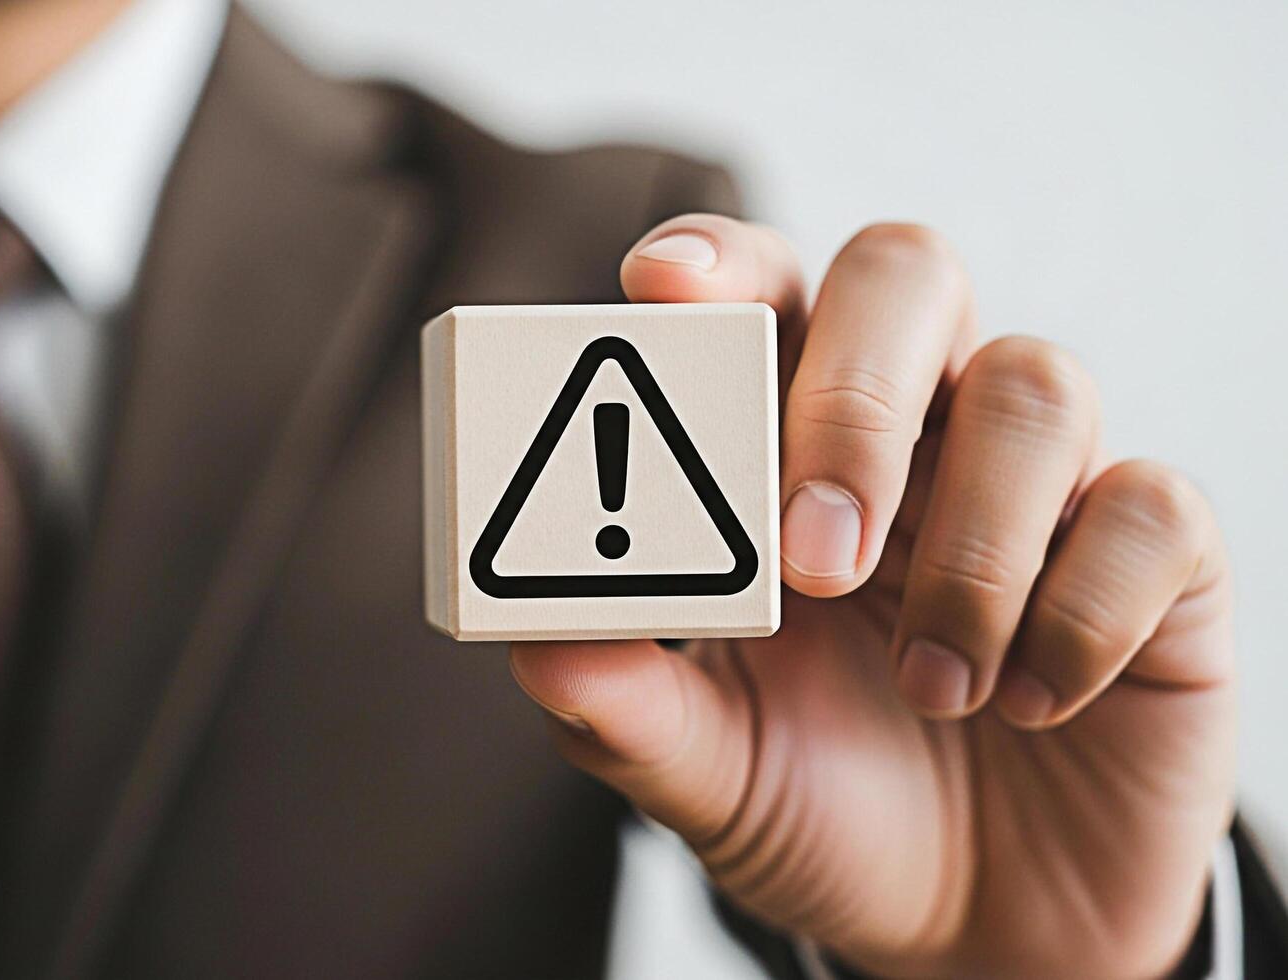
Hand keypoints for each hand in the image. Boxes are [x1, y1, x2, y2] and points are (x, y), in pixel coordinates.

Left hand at [510, 217, 1235, 977]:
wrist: (978, 921)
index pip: (757, 292)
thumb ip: (630, 713)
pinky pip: (1151, 507)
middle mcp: (912, 432)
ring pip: (1036, 382)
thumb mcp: (709, 774)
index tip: (663, 289)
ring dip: (972, 541)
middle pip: (905, 274)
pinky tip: (1030, 701)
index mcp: (780, 447)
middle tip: (814, 554)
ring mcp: (1039, 481)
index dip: (717, 261)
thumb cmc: (823, 804)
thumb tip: (541, 654)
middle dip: (852, 393)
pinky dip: (1081, 611)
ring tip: (931, 685)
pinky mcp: (1156, 556)